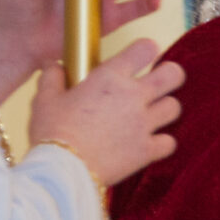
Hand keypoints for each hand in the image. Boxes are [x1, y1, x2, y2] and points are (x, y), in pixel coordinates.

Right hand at [24, 38, 184, 186]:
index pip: (144, 49)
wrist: (62, 170)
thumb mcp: (44, 98)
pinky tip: (149, 143)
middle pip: (174, 75)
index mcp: (109, 78)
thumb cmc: (51, 132)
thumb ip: (52, 77)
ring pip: (174, 107)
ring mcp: (143, 124)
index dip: (147, 49)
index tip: (142, 55)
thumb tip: (54, 65)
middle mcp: (133, 96)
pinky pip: (170, 142)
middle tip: (160, 82)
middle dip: (171, 75)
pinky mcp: (147, 151)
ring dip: (165, 109)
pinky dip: (163, 143)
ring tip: (151, 114)